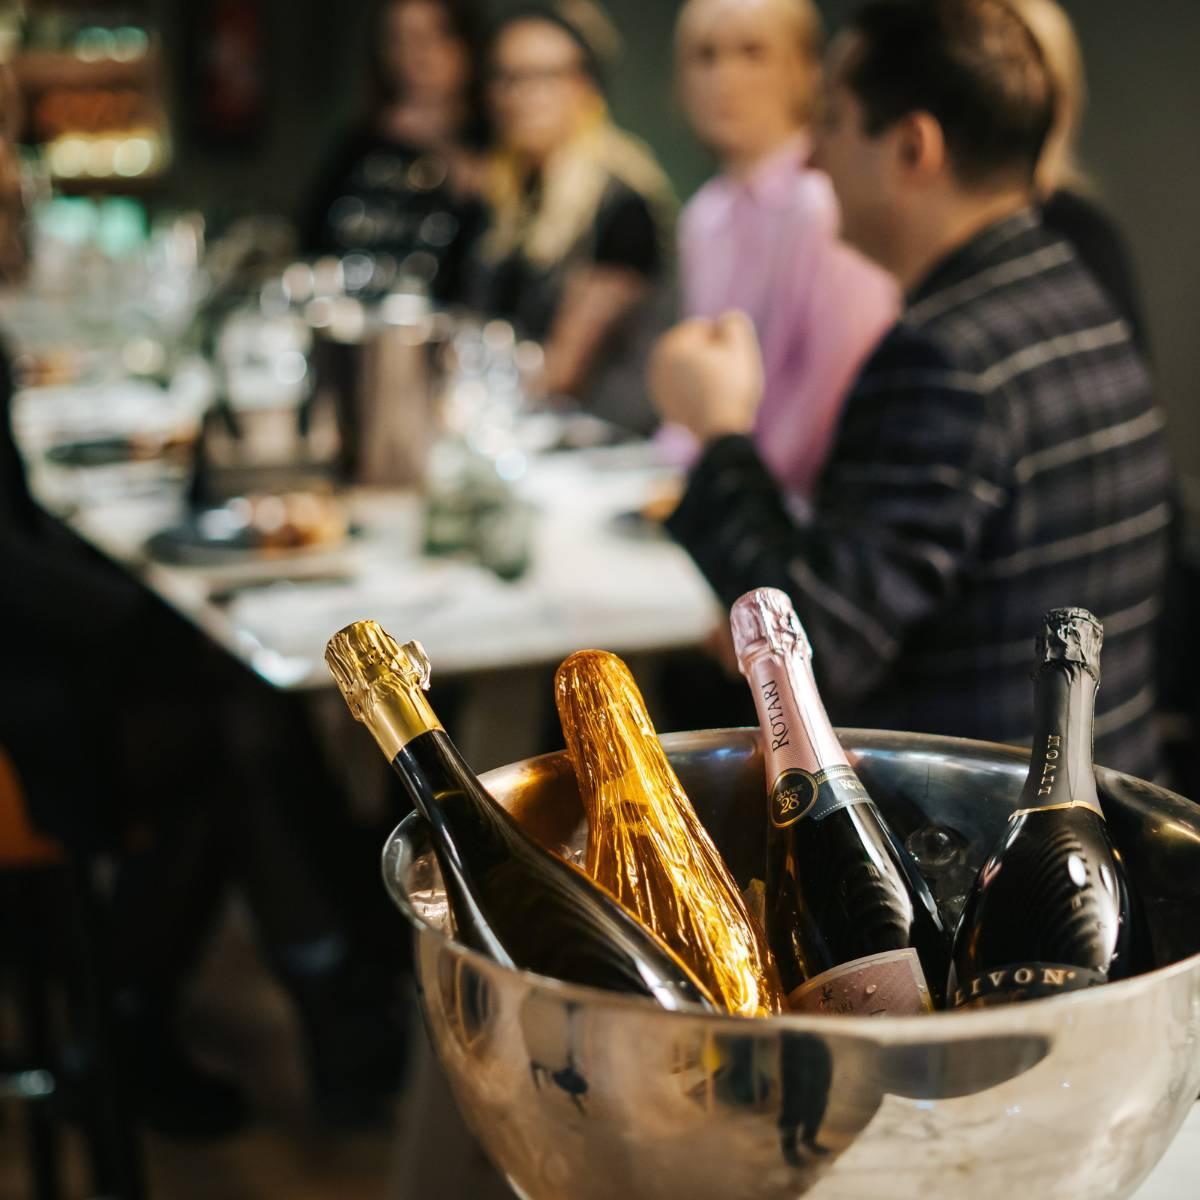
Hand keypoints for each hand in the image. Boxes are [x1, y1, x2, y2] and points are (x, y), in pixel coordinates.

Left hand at [649, 311, 763, 442]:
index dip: (721, 343)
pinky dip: (697, 389)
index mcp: (670, 344)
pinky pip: (687, 385)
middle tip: (722, 379)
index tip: (725, 364)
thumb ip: (732, 322)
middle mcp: (657, 362)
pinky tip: (707, 403)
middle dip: (710, 357)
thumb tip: (722, 321)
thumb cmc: (731, 388)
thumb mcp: (739, 346)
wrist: (720, 433)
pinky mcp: (664, 402)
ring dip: (705, 373)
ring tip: (716, 392)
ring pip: (691, 366)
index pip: (702, 327)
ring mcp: (658, 384)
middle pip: (694, 347)